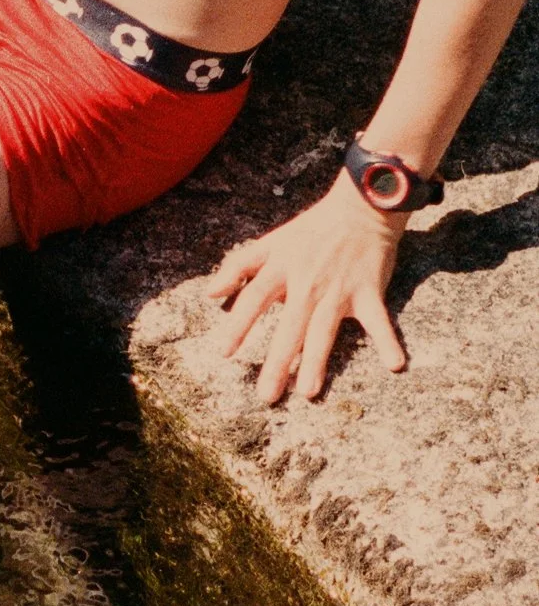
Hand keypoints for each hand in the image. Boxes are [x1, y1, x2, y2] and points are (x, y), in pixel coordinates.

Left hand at [207, 174, 408, 402]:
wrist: (358, 210)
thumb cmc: (309, 230)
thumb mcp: (268, 242)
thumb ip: (237, 266)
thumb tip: (209, 294)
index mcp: (280, 268)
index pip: (253, 299)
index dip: (238, 325)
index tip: (225, 354)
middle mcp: (307, 282)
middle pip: (288, 326)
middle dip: (277, 362)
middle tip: (267, 396)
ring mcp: (338, 289)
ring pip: (324, 331)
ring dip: (316, 362)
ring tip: (308, 392)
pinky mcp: (369, 293)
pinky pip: (379, 321)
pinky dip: (388, 340)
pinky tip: (395, 364)